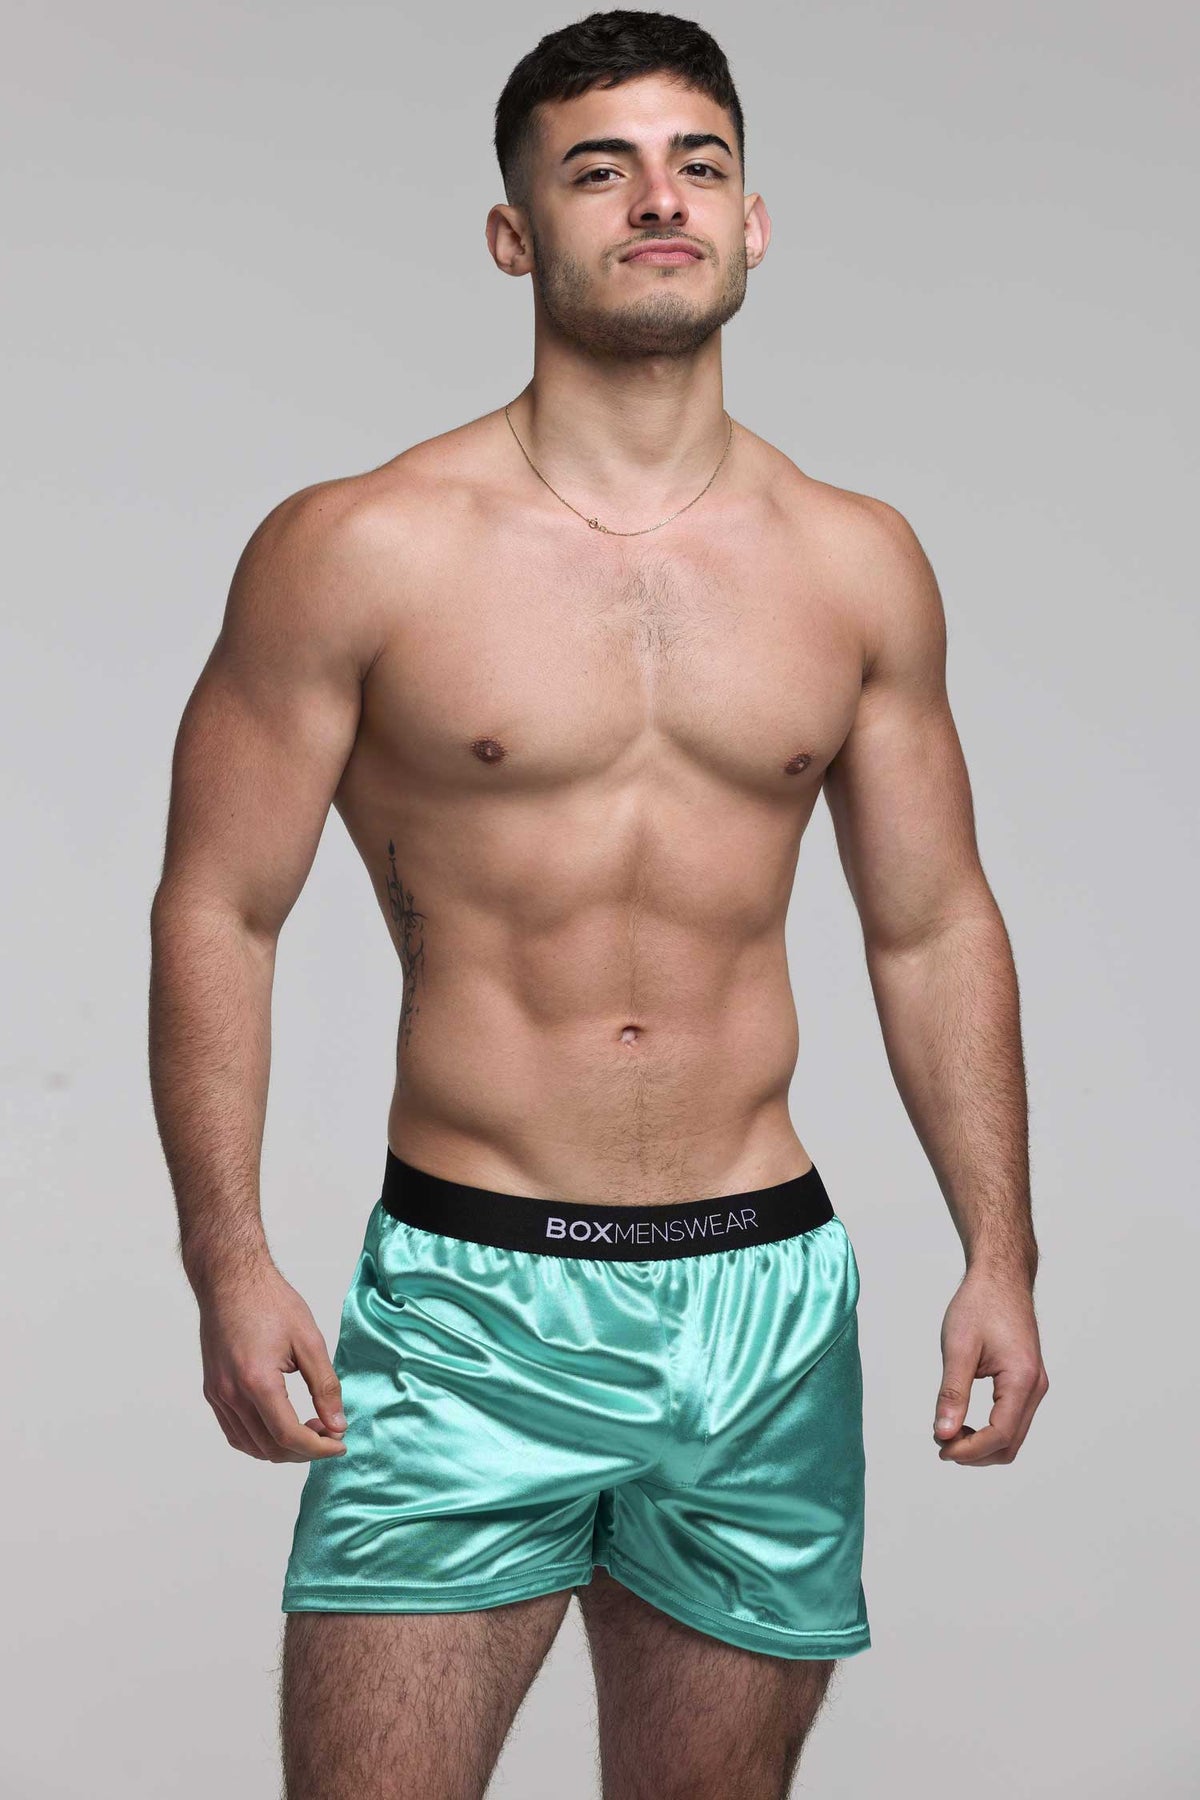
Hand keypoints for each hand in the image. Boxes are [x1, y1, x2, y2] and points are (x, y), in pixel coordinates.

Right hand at [198, 1262, 348, 1461]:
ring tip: (309, 1429)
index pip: (289, 1437)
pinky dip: (259, 1440)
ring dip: (282, 1449)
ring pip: (250, 1446)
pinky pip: (234, 1432)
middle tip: (330, 1432)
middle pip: (270, 1448)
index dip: (319, 1448)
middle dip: (304, 1450)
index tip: (341, 1444)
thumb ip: (325, 1386)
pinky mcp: (212, 1391)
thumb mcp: (309, 1340)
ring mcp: (218, 1394)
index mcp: (258, 1381)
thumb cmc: (270, 1302)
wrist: (231, 1279)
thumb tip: (338, 1425)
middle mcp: (232, 1394)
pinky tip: (280, 1426)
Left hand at [933, 1266, 1048, 1464]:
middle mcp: (1036, 1387)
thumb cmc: (980, 1304)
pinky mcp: (1028, 1381)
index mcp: (1022, 1379)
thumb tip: (943, 1433)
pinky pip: (1013, 1419)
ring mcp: (1035, 1385)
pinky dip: (990, 1429)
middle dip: (976, 1452)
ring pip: (1014, 1435)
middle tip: (941, 1443)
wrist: (1001, 1277)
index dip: (970, 1449)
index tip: (940, 1446)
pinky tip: (964, 1421)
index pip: (1000, 1435)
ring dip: (982, 1444)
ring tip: (949, 1433)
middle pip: (1010, 1443)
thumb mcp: (958, 1347)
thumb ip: (952, 1393)